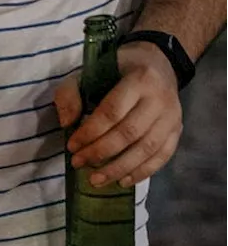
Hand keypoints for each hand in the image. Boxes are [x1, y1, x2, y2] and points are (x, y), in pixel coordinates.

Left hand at [55, 41, 182, 188]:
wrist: (159, 63)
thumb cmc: (117, 70)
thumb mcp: (88, 72)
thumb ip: (70, 94)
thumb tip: (67, 124)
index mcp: (139, 80)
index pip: (112, 112)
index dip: (90, 132)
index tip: (71, 146)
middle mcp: (160, 99)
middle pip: (129, 133)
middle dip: (101, 152)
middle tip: (78, 163)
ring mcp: (172, 116)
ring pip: (147, 148)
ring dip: (120, 168)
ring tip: (96, 180)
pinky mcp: (177, 129)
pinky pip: (163, 155)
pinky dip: (143, 172)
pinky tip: (123, 182)